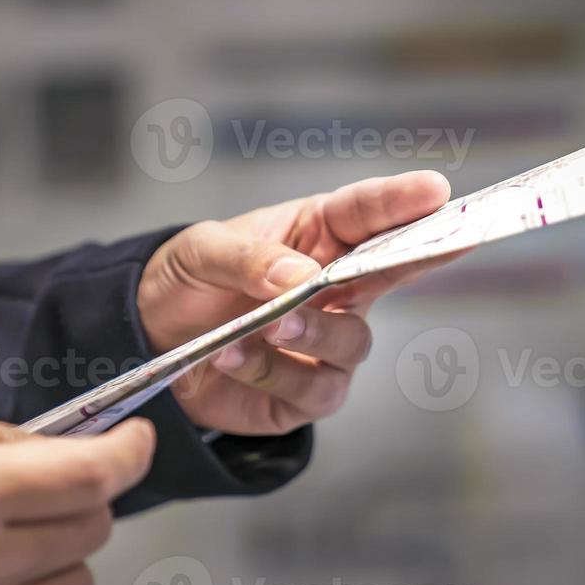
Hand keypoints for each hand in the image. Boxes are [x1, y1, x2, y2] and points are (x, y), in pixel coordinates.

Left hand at [138, 170, 452, 434]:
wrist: (149, 342)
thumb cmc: (185, 282)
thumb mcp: (201, 251)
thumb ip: (248, 258)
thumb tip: (300, 276)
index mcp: (316, 236)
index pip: (366, 215)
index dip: (403, 202)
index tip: (436, 191)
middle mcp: (335, 290)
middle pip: (393, 271)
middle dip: (419, 257)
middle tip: (425, 248)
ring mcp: (325, 344)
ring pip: (352, 340)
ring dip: (315, 330)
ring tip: (267, 323)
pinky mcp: (304, 393)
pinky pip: (312, 389)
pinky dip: (272, 372)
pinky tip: (233, 356)